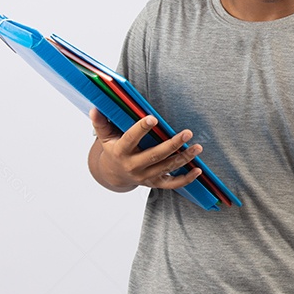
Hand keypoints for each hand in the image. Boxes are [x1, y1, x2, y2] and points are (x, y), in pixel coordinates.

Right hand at [88, 108, 202, 191]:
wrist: (114, 175)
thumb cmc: (113, 150)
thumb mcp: (105, 137)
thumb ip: (101, 123)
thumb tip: (95, 108)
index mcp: (121, 152)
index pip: (131, 139)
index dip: (141, 129)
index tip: (153, 118)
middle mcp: (134, 166)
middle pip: (155, 156)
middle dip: (172, 144)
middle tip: (187, 133)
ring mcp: (145, 177)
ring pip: (167, 168)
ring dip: (184, 158)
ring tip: (197, 147)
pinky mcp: (155, 183)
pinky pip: (172, 184)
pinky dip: (186, 179)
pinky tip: (198, 169)